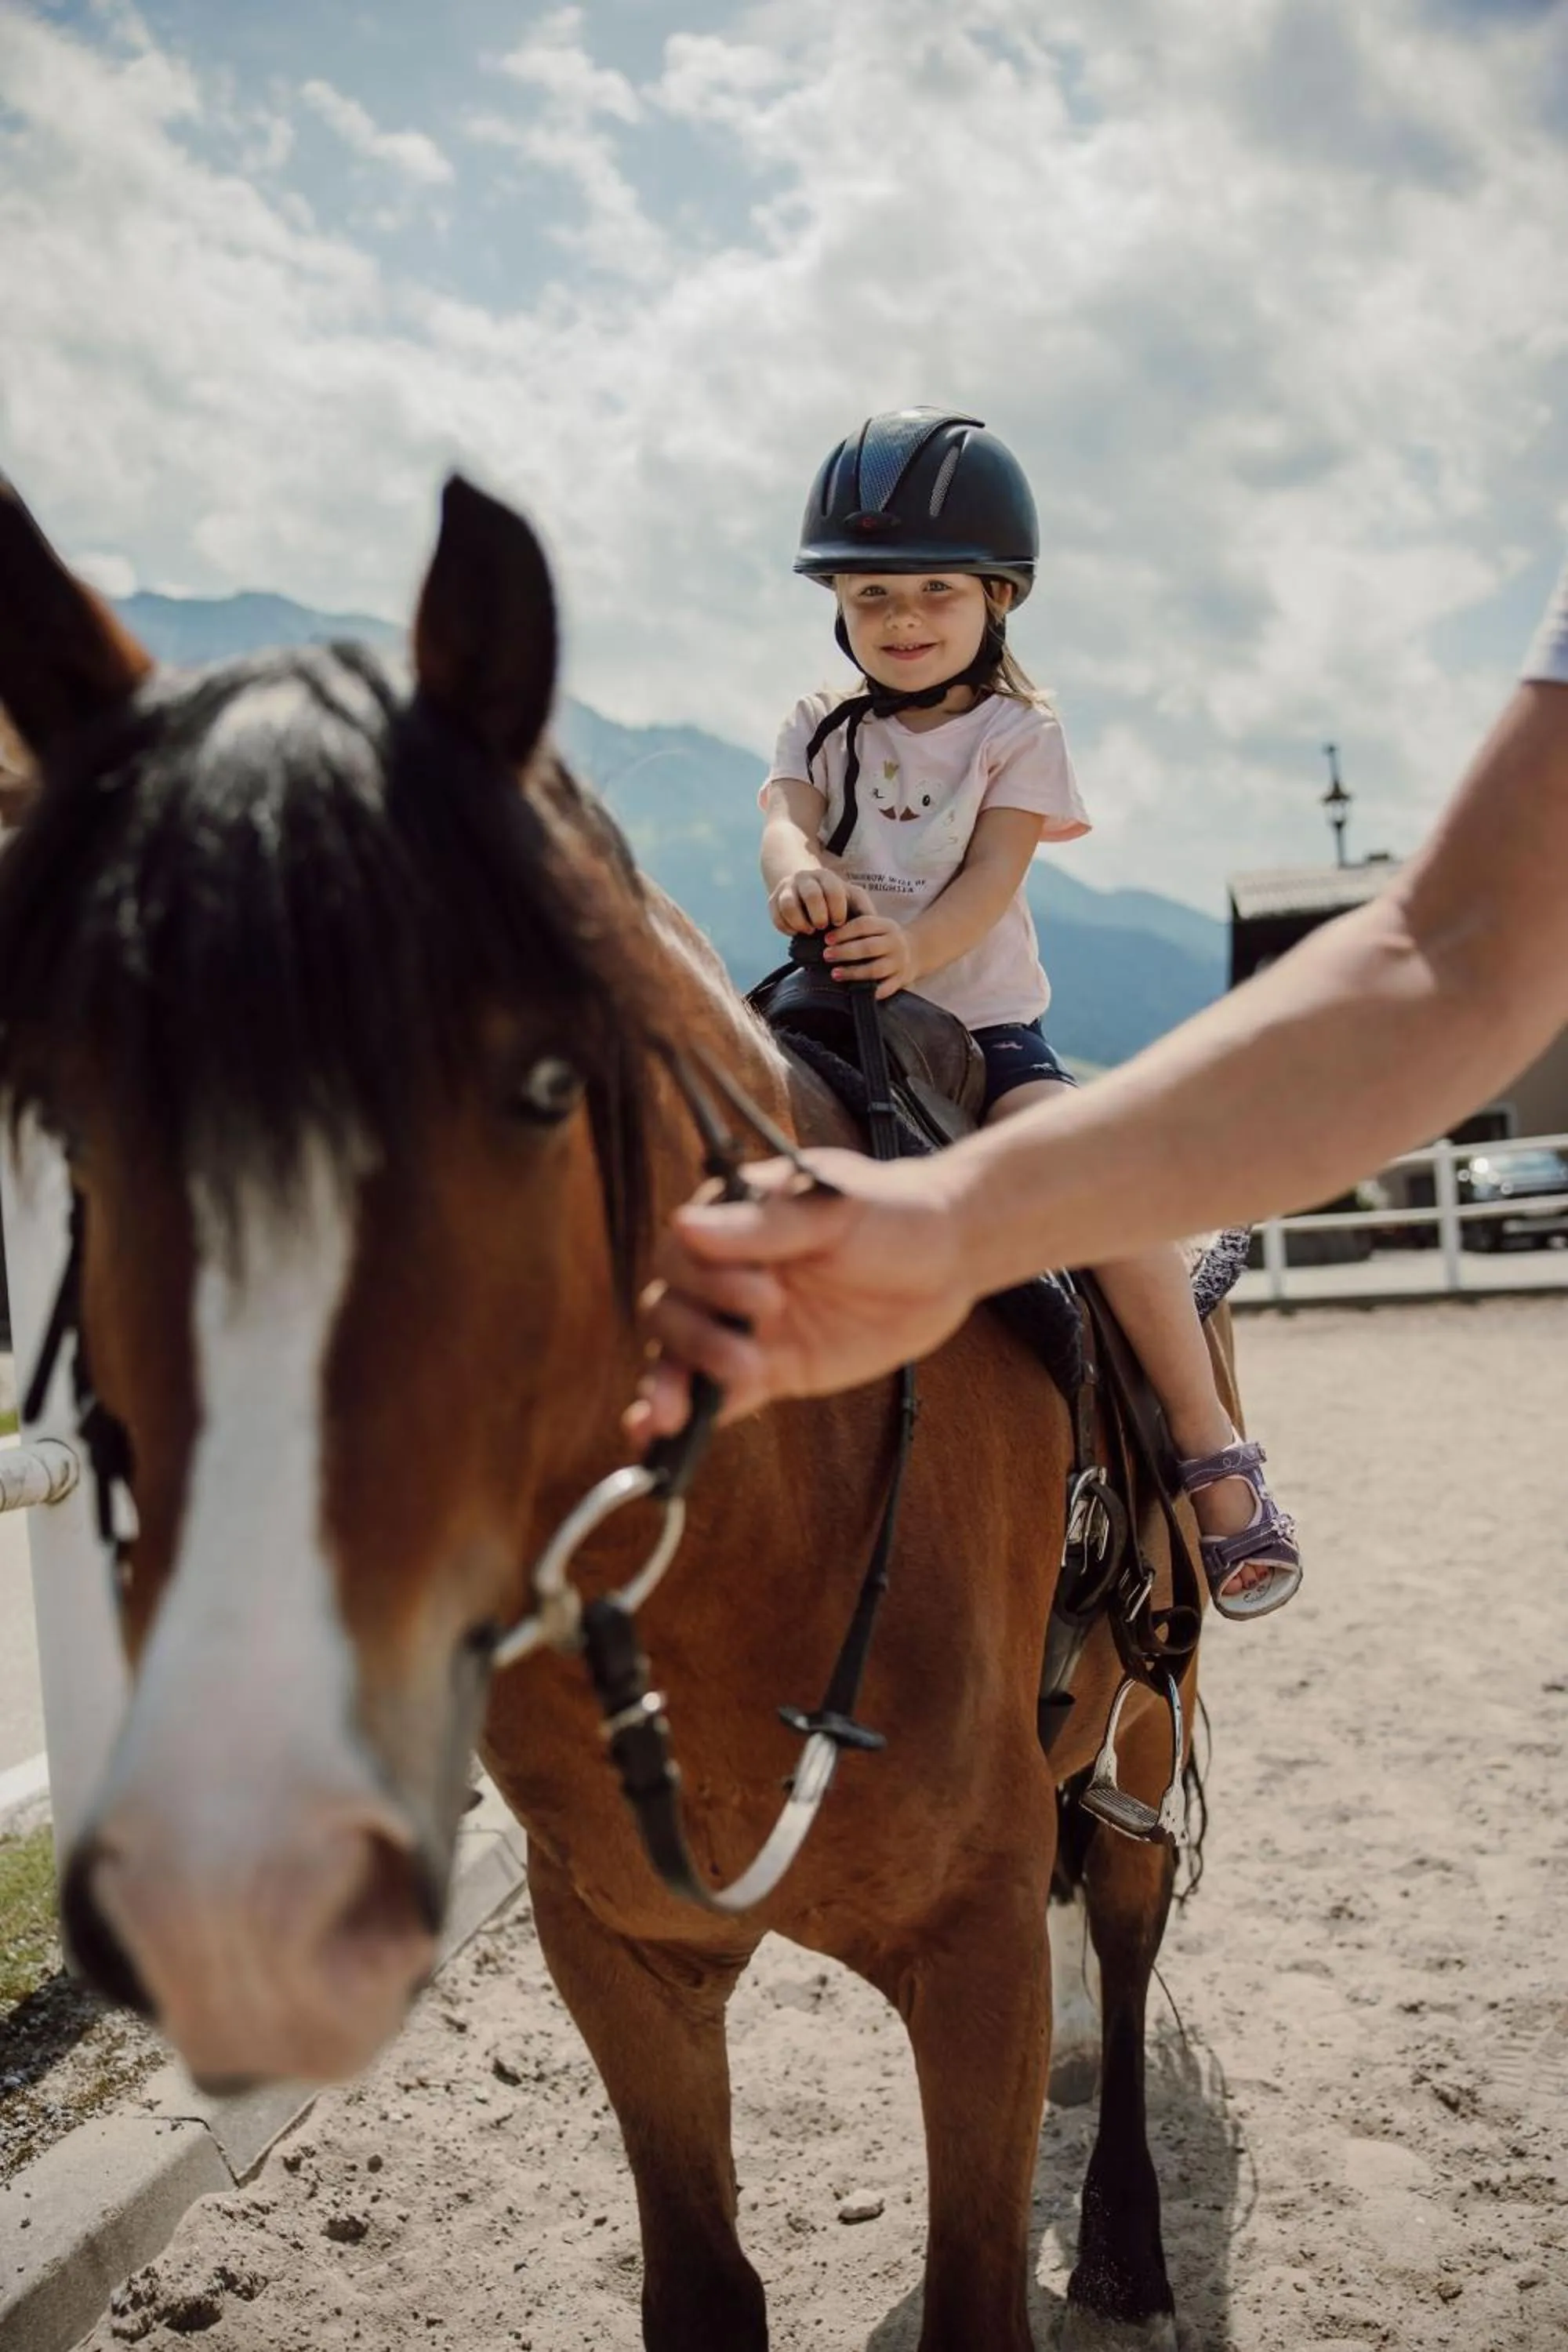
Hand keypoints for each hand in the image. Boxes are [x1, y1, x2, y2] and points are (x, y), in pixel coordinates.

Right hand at [624, 1149, 976, 1438]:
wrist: (947, 1257)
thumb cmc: (889, 1212)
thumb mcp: (834, 1209)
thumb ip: (764, 1225)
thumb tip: (684, 1225)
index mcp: (731, 1222)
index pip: (680, 1254)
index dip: (706, 1281)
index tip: (766, 1293)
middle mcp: (724, 1274)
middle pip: (670, 1311)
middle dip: (693, 1339)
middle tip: (748, 1355)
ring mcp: (742, 1326)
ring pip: (679, 1357)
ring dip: (670, 1385)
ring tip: (676, 1416)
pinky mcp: (766, 1371)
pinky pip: (714, 1397)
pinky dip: (688, 1419)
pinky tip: (657, 1441)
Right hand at [768, 870, 869, 935]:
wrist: (803, 885)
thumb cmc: (835, 898)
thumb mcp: (852, 898)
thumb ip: (865, 910)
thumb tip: (878, 927)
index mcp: (827, 877)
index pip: (833, 890)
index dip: (837, 909)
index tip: (839, 922)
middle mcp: (805, 879)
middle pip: (811, 895)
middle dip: (819, 915)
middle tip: (823, 928)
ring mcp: (787, 888)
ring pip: (788, 903)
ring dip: (800, 922)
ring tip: (809, 931)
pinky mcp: (773, 900)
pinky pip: (775, 915)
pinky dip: (785, 927)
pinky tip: (796, 932)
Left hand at [822, 911, 918, 998]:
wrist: (916, 951)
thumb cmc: (885, 939)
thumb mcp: (878, 927)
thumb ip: (858, 929)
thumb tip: (827, 937)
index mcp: (887, 926)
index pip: (864, 925)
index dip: (844, 932)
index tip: (827, 939)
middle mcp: (894, 943)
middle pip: (868, 947)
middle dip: (845, 952)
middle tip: (826, 955)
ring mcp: (898, 963)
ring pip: (875, 969)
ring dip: (853, 972)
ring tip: (835, 973)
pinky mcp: (900, 980)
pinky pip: (886, 988)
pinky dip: (872, 991)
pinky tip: (856, 992)